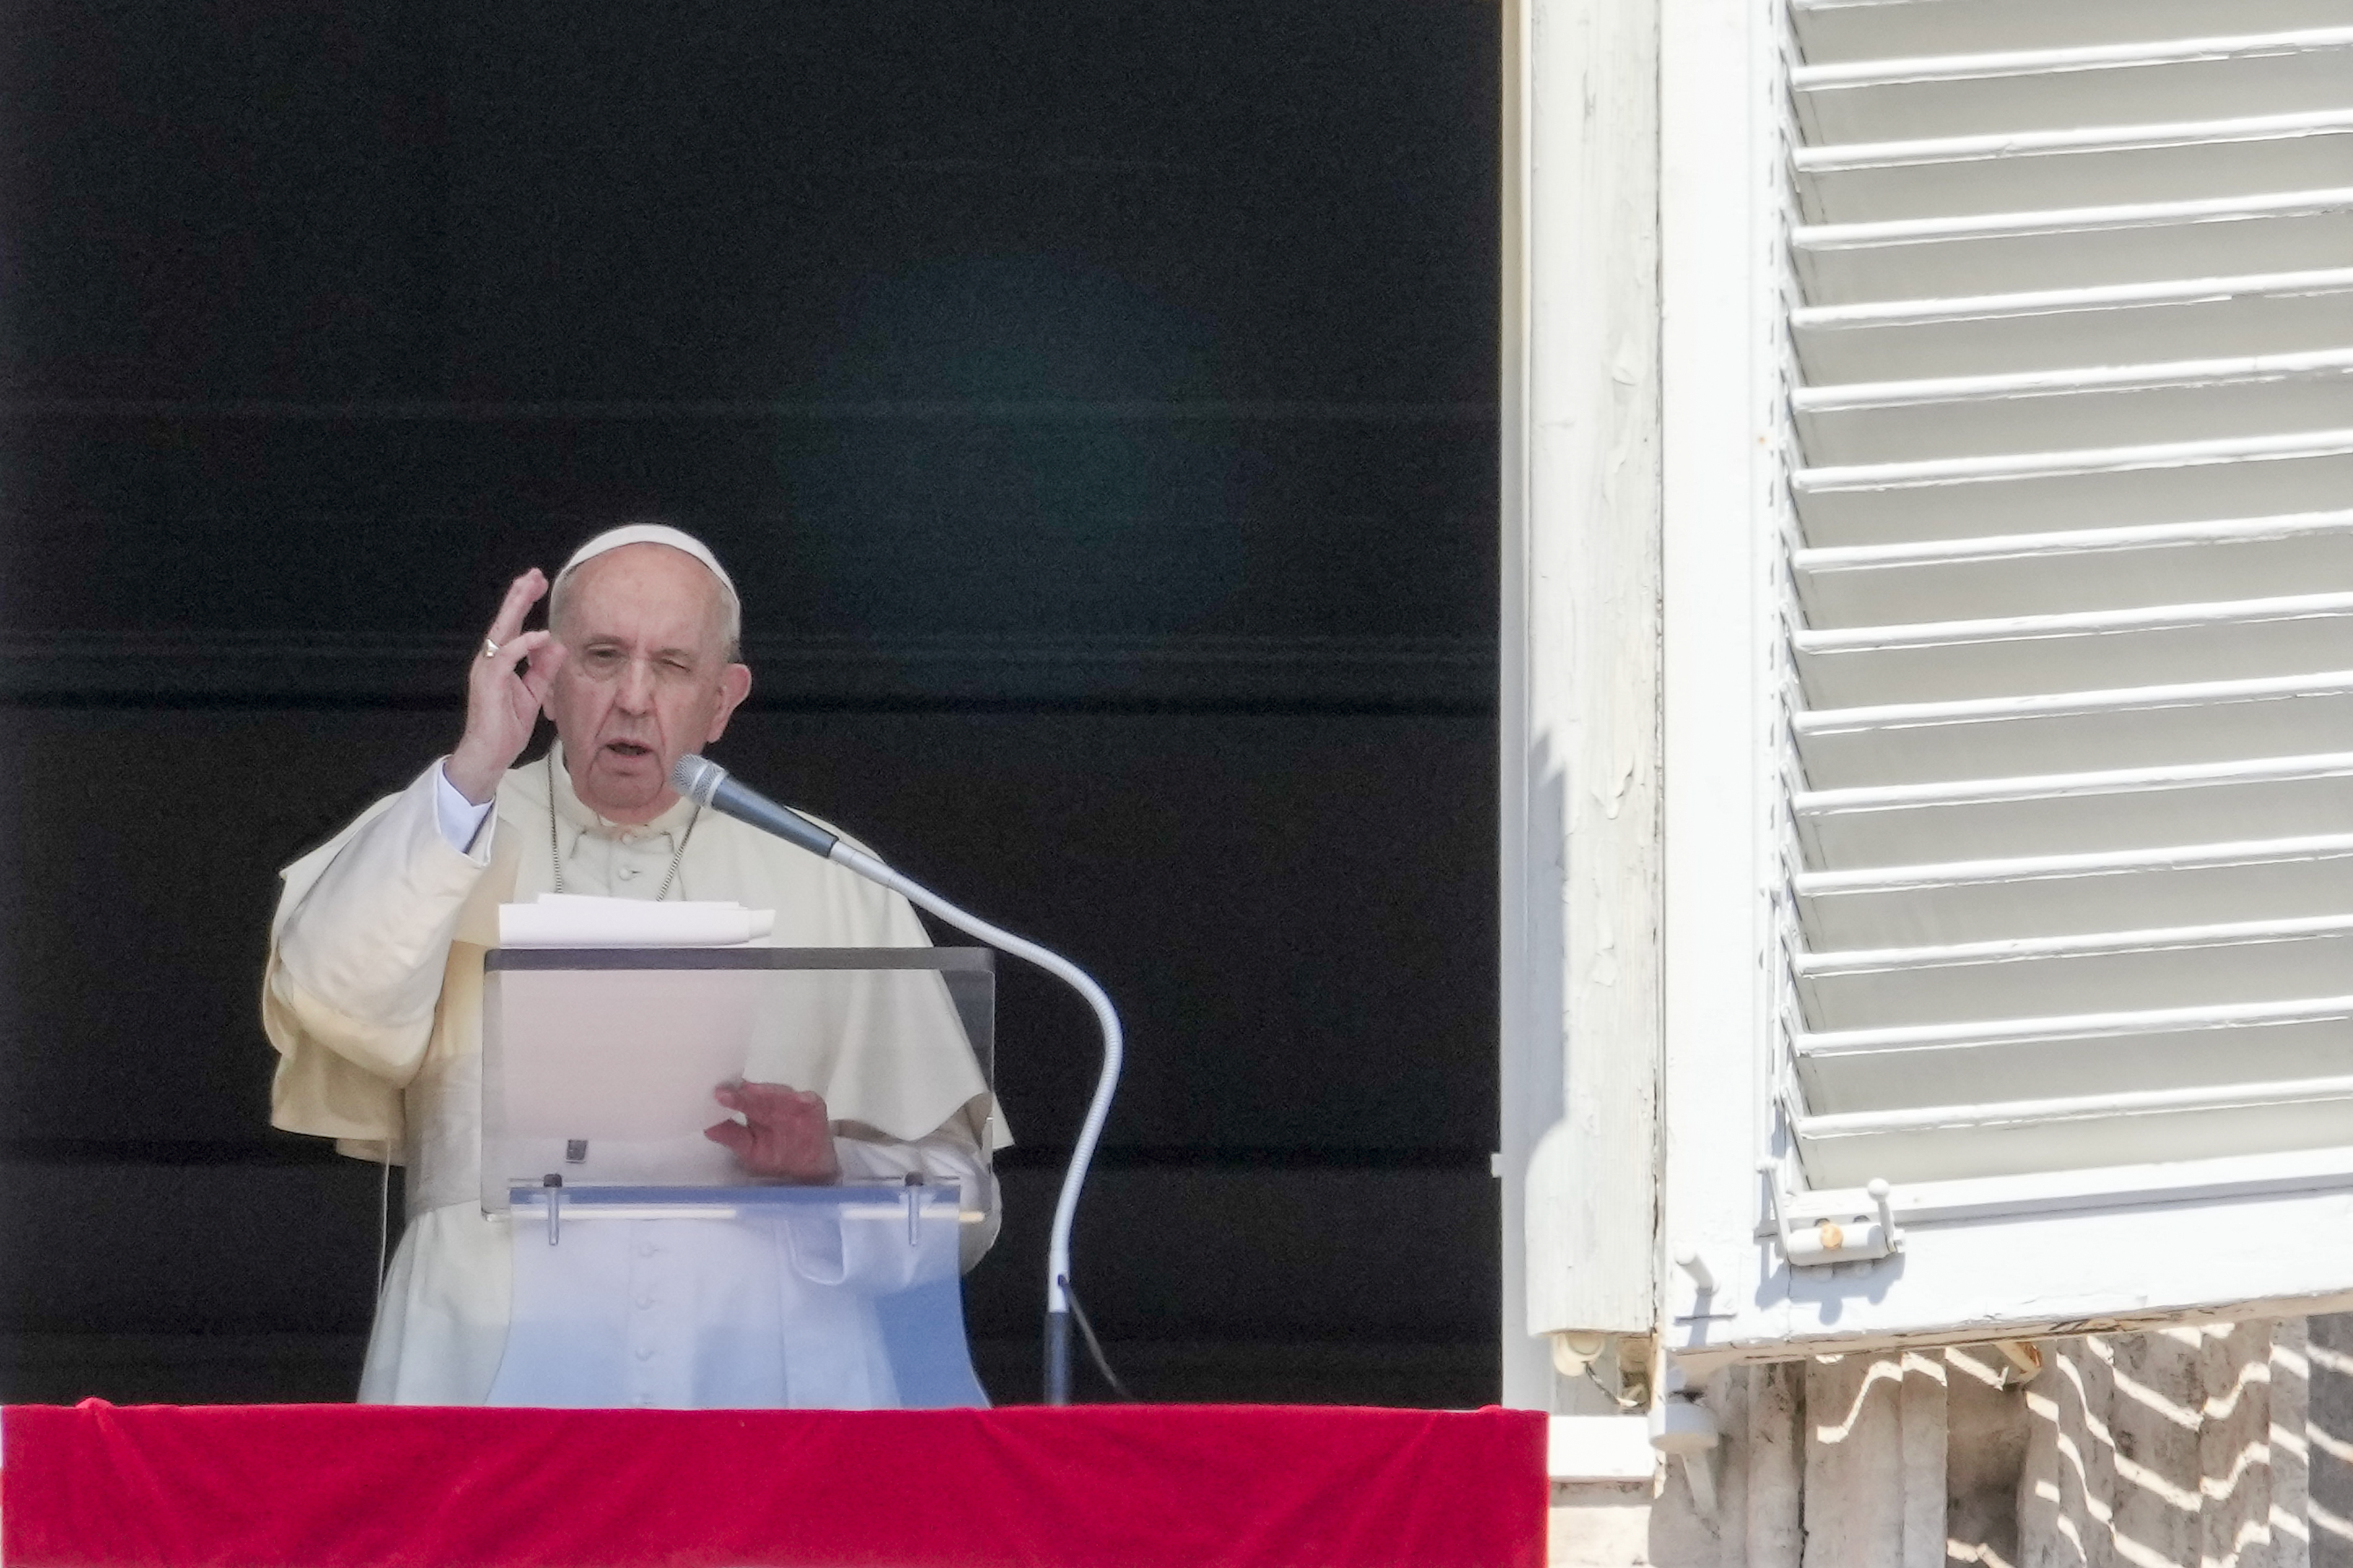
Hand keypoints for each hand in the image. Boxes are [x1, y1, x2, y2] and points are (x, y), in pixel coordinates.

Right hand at [447, 568, 567, 804]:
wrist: (489, 754)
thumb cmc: (506, 726)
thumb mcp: (534, 693)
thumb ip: (544, 669)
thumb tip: (558, 645)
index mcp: (500, 661)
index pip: (513, 626)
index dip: (524, 604)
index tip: (538, 583)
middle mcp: (490, 660)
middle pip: (505, 620)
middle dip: (519, 595)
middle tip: (534, 574)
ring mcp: (486, 669)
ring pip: (501, 630)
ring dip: (517, 607)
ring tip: (531, 586)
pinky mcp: (488, 682)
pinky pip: (505, 656)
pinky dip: (524, 644)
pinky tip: (541, 635)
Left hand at [705, 1082, 840, 1182]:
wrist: (808, 1172)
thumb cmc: (776, 1158)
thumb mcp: (749, 1150)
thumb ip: (730, 1136)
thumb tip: (706, 1126)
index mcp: (755, 1109)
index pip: (741, 1098)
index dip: (729, 1096)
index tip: (714, 1093)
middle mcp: (772, 1102)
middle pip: (757, 1096)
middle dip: (743, 1096)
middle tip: (723, 1094)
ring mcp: (793, 1102)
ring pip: (780, 1094)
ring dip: (768, 1093)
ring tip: (751, 1092)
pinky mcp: (814, 1106)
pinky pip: (809, 1100)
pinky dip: (803, 1099)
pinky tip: (797, 1099)